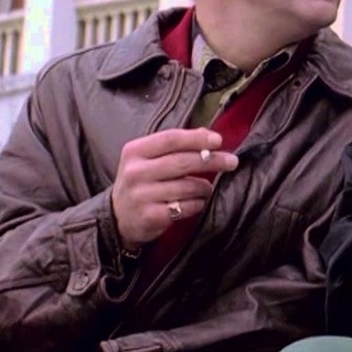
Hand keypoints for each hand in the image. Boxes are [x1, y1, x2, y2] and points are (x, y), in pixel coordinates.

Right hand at [111, 128, 238, 248]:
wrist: (119, 216)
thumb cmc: (142, 181)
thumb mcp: (149, 158)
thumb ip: (176, 145)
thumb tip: (208, 134)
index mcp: (135, 151)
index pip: (171, 139)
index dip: (197, 139)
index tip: (219, 140)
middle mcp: (135, 172)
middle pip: (182, 162)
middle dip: (212, 160)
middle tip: (232, 161)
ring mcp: (141, 195)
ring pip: (187, 186)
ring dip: (205, 187)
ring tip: (206, 188)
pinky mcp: (150, 217)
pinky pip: (186, 207)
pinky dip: (197, 204)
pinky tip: (196, 202)